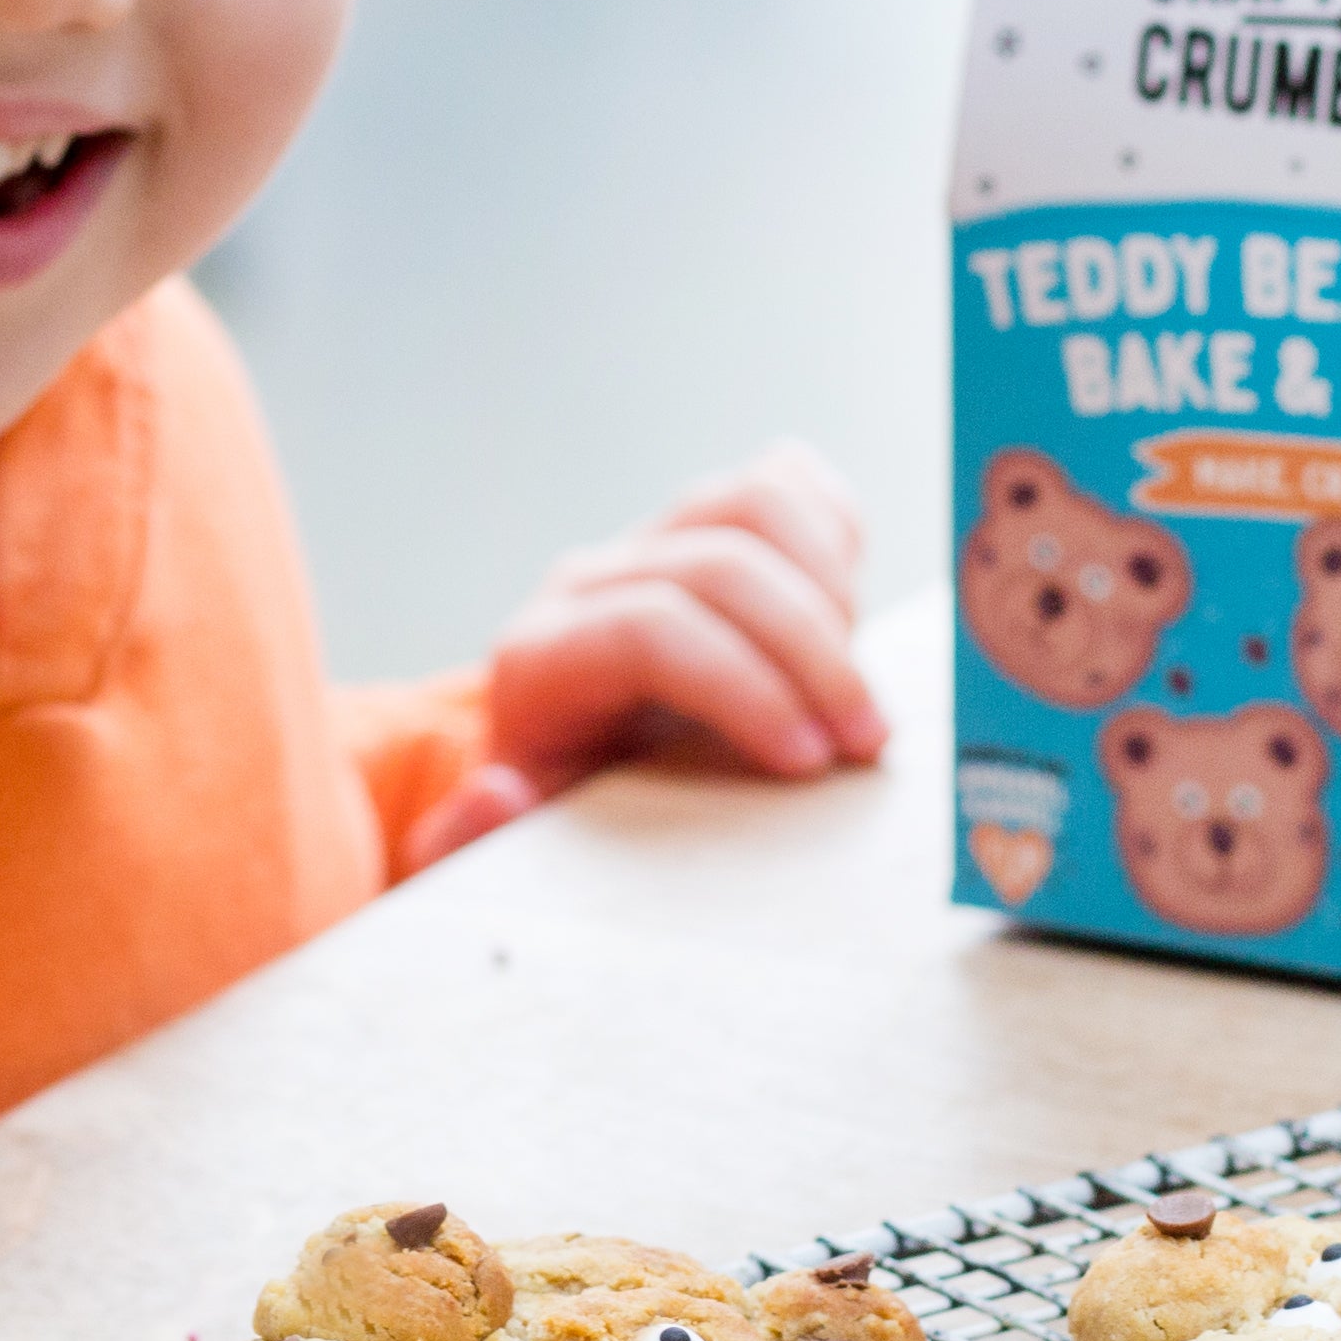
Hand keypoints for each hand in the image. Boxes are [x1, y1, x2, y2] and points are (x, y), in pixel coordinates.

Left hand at [401, 438, 885, 871]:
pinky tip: (853, 618)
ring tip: (861, 686)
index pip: (648, 630)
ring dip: (831, 592)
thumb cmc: (552, 823)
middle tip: (865, 742)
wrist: (565, 775)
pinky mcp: (709, 528)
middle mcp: (590, 583)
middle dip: (811, 653)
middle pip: (719, 564)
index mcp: (537, 659)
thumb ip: (474, 845)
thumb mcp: (505, 856)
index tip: (806, 762)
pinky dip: (836, 535)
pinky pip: (786, 484)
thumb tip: (499, 795)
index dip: (741, 686)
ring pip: (754, 502)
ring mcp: (654, 543)